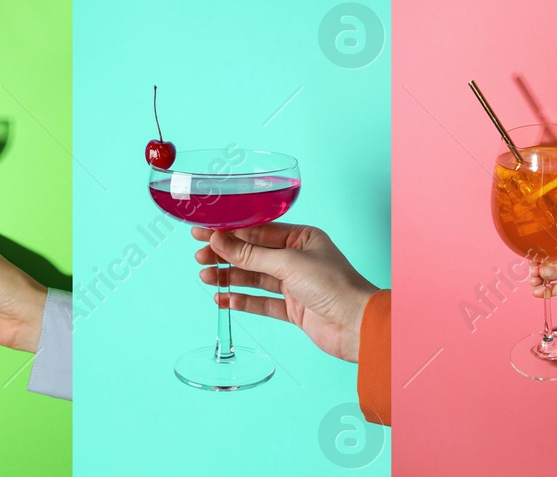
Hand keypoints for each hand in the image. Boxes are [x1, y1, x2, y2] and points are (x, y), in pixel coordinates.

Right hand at [193, 224, 378, 362]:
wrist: (357, 325)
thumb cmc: (334, 286)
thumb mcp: (288, 264)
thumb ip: (251, 254)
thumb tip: (219, 240)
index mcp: (303, 238)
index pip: (259, 231)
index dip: (230, 232)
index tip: (203, 232)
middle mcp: (299, 259)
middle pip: (254, 254)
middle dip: (226, 255)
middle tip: (199, 257)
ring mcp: (296, 285)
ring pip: (255, 278)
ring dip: (230, 278)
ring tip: (205, 277)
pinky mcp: (294, 309)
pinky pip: (262, 302)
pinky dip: (243, 300)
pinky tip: (223, 299)